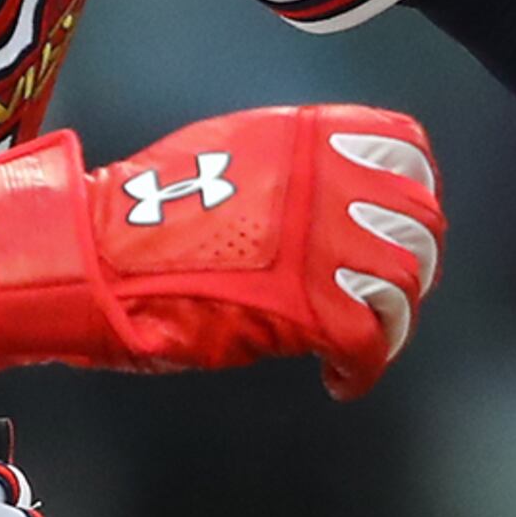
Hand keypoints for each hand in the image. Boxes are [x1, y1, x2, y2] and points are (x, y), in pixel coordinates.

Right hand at [0, 106, 441, 399]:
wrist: (96, 256)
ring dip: (394, 317)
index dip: (415, 189)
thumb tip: (325, 194)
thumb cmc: (143, 214)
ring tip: (364, 336)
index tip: (401, 218)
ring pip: (403, 283)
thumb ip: (290, 167)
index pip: (406, 149)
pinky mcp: (305, 308)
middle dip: (413, 261)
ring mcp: (320, 245)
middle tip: (386, 291)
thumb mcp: (229, 151)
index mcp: (307, 139)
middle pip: (419, 221)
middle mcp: (326, 184)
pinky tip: (339, 377)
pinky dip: (362, 368)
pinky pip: (368, 342)